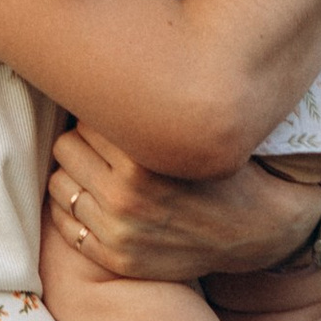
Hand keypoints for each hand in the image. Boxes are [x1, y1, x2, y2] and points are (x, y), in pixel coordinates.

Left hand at [48, 128, 320, 280]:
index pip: (86, 116)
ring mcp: (118, 231)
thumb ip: (151, 104)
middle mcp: (126, 196)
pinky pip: (66, 223)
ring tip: (103, 170)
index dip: (102, 111)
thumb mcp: (195, 127)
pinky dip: (74, 208)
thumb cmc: (227, 165)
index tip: (117, 112)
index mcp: (144, 158)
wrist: (259, 229)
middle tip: (109, 141)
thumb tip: (102, 62)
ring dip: (77, 173)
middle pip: (66, 146)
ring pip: (61, 184)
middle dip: (85, 141)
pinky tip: (98, 198)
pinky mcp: (116, 258)